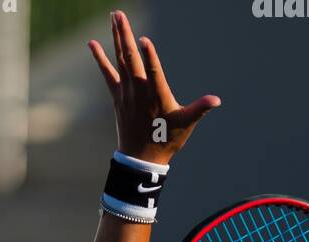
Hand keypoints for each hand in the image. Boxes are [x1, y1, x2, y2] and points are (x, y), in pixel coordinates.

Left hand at [87, 11, 218, 165]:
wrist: (140, 159)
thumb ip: (200, 109)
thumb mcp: (186, 124)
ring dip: (117, 37)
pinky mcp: (117, 96)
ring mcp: (126, 93)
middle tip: (119, 14)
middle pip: (131, 59)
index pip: (153, 74)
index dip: (149, 58)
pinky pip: (107, 73)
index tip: (144, 41)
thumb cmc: (167, 140)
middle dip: (126, 35)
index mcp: (157, 97)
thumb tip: (216, 100)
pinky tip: (92, 42)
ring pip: (120, 60)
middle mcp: (139, 93)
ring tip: (114, 16)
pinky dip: (99, 58)